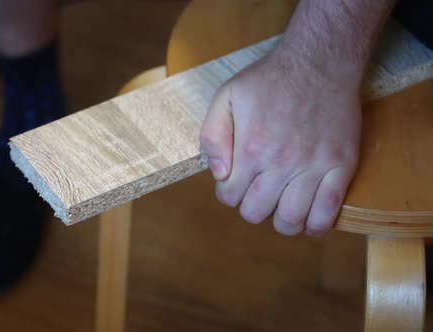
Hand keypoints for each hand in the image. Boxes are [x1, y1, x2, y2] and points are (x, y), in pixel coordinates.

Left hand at [199, 48, 361, 236]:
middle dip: (251, 206)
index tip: (235, 181)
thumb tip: (219, 175)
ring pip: (292, 220)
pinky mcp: (341, 165)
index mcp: (251, 148)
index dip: (228, 192)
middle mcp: (282, 162)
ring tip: (280, 207)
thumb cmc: (269, 79)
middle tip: (257, 192)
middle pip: (257, 212)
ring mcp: (314, 166)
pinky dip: (315, 226)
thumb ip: (213, 137)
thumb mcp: (226, 97)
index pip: (230, 197)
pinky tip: (308, 219)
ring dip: (281, 221)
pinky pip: (328, 212)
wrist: (319, 61)